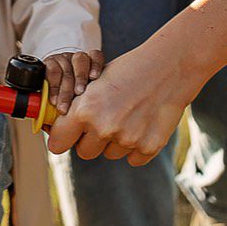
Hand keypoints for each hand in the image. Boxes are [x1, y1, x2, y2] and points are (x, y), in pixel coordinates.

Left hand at [46, 42, 201, 164]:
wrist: (169, 67)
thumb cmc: (128, 70)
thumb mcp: (95, 82)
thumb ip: (77, 107)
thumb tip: (59, 127)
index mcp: (84, 110)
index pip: (57, 144)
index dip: (62, 138)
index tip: (67, 135)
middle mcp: (104, 128)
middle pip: (84, 152)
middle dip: (90, 139)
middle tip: (104, 119)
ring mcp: (127, 140)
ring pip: (110, 154)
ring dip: (114, 141)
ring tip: (128, 115)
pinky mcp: (148, 147)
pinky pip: (132, 158)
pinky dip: (135, 146)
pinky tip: (142, 123)